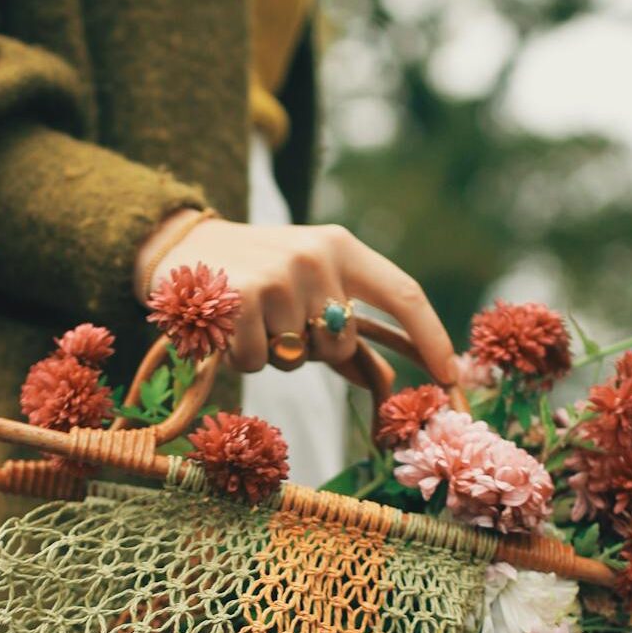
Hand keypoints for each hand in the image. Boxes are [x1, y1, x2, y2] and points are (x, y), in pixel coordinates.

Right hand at [134, 215, 454, 381]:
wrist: (181, 249)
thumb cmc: (254, 277)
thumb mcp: (306, 287)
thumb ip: (346, 330)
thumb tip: (385, 385)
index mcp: (342, 247)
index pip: (404, 295)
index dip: (431, 338)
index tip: (451, 377)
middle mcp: (317, 256)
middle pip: (341, 344)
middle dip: (312, 352)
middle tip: (277, 323)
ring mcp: (280, 275)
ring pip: (296, 358)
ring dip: (272, 353)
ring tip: (248, 318)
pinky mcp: (244, 298)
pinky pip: (260, 362)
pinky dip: (241, 356)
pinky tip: (227, 326)